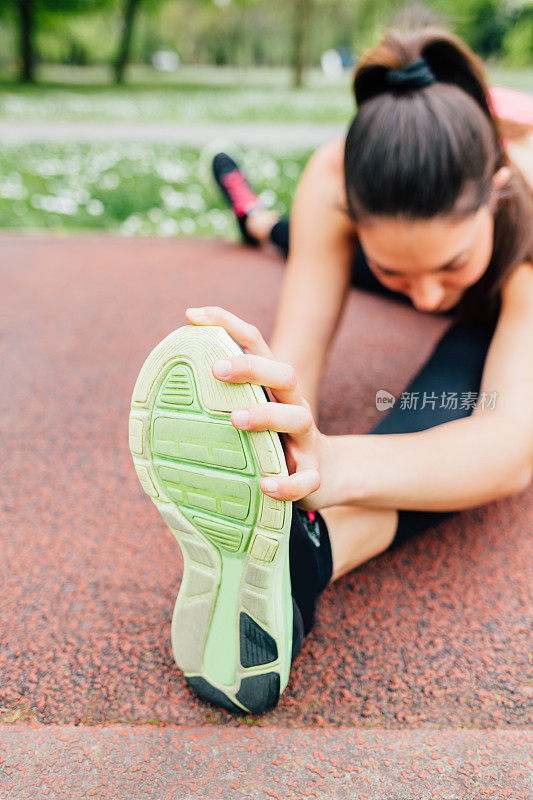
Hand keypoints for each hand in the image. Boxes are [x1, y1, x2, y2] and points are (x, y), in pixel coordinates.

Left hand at [185, 306, 327, 508]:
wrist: (325, 473)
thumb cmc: (273, 438)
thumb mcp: (253, 410)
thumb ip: (220, 397)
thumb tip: (164, 386)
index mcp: (275, 386)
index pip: (256, 343)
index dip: (227, 323)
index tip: (192, 315)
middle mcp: (294, 405)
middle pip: (284, 374)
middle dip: (251, 367)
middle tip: (216, 369)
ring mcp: (306, 439)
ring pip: (298, 418)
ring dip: (267, 415)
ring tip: (235, 419)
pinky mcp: (313, 473)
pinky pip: (306, 479)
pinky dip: (288, 484)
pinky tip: (267, 485)